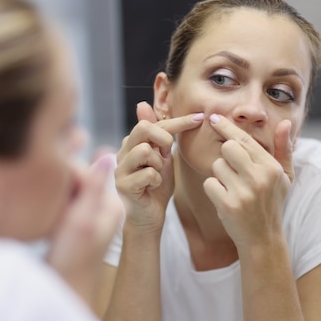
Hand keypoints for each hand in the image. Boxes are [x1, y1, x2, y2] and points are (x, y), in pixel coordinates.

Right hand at [47, 155, 123, 301]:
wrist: (64, 292)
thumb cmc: (73, 260)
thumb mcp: (82, 220)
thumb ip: (93, 188)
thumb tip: (110, 152)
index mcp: (111, 203)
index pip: (85, 171)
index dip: (63, 174)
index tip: (49, 189)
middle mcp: (101, 207)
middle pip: (75, 178)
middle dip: (57, 184)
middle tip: (49, 206)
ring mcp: (87, 215)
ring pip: (65, 190)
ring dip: (51, 195)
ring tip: (48, 216)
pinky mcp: (72, 224)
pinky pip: (60, 203)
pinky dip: (49, 206)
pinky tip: (43, 220)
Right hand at [115, 101, 202, 232]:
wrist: (149, 216)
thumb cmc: (156, 187)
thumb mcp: (162, 157)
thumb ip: (158, 134)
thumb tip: (142, 104)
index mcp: (132, 143)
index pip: (154, 123)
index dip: (178, 121)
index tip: (200, 118)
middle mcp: (122, 152)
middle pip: (143, 129)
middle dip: (164, 139)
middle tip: (167, 154)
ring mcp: (120, 168)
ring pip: (144, 150)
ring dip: (158, 164)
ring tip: (156, 175)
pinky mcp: (122, 185)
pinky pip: (148, 174)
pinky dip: (156, 181)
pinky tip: (152, 187)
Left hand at [203, 114, 293, 248]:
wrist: (262, 238)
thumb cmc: (272, 203)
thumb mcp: (285, 177)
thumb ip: (284, 149)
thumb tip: (286, 123)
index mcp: (271, 168)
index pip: (244, 139)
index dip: (226, 127)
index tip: (214, 118)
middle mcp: (259, 178)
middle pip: (227, 148)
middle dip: (226, 157)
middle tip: (233, 170)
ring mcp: (244, 192)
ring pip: (217, 166)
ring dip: (220, 176)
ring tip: (233, 189)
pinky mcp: (228, 205)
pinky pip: (209, 184)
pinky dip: (213, 190)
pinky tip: (226, 199)